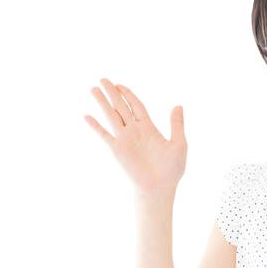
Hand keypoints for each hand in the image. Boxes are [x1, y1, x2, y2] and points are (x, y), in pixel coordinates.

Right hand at [83, 78, 186, 197]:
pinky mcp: (117, 149)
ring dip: (102, 102)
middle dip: (112, 93)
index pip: (136, 105)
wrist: (159, 188)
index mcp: (149, 128)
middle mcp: (134, 131)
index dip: (128, 94)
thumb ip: (177, 125)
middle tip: (103, 79)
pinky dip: (96, 126)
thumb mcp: (179, 144)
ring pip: (111, 115)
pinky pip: (104, 135)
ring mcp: (124, 139)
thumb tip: (178, 105)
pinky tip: (87, 116)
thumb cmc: (171, 170)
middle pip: (121, 106)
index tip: (119, 84)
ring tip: (93, 89)